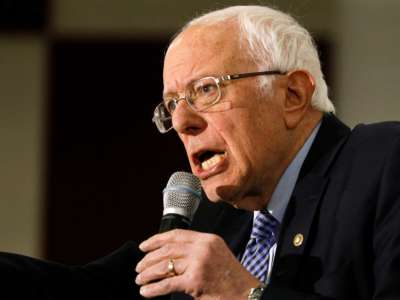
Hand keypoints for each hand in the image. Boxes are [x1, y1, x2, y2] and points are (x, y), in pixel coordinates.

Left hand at [135, 229, 260, 298]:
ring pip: (164, 265)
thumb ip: (197, 250)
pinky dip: (153, 289)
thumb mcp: (217, 254)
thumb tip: (170, 254)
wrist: (246, 294)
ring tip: (140, 279)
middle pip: (167, 249)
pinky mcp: (195, 281)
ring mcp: (198, 263)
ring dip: (148, 273)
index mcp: (207, 239)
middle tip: (139, 267)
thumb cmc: (231, 278)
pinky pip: (167, 283)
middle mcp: (202, 247)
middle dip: (148, 259)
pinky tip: (146, 292)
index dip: (156, 240)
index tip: (144, 246)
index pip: (176, 234)